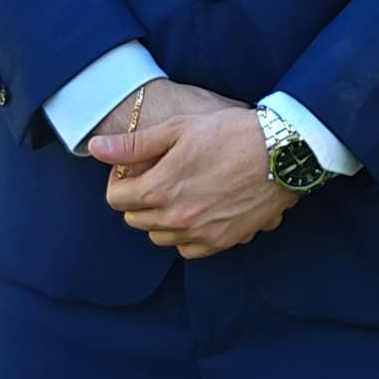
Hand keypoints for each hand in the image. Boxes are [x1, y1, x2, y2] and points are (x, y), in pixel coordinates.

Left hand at [81, 76, 290, 258]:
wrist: (282, 152)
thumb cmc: (231, 133)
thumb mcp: (178, 128)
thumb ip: (133, 144)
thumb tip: (95, 149)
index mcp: (160, 189)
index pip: (116, 199)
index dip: (120, 181)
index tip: (133, 169)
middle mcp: (177, 218)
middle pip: (135, 220)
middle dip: (138, 200)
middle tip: (156, 178)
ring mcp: (200, 233)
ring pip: (160, 237)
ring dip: (160, 219)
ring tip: (178, 194)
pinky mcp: (223, 241)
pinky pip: (188, 249)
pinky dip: (185, 235)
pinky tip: (197, 212)